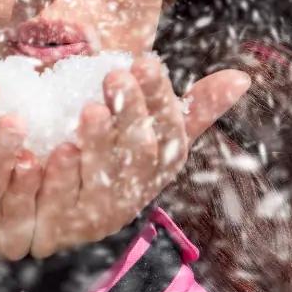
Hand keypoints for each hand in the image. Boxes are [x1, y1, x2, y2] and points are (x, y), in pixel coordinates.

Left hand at [29, 53, 251, 258]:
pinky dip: (55, 178)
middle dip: (130, 115)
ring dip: (97, 145)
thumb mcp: (157, 141)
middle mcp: (131, 195)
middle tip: (115, 75)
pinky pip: (57, 204)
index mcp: (158, 169)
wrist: (58, 224)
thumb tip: (242, 77)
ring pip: (100, 181)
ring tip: (89, 109)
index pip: (168, 132)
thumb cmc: (116, 168)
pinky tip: (49, 151)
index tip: (145, 62)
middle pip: (138, 155)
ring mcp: (95, 216)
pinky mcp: (55, 230)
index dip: (157, 99)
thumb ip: (194, 111)